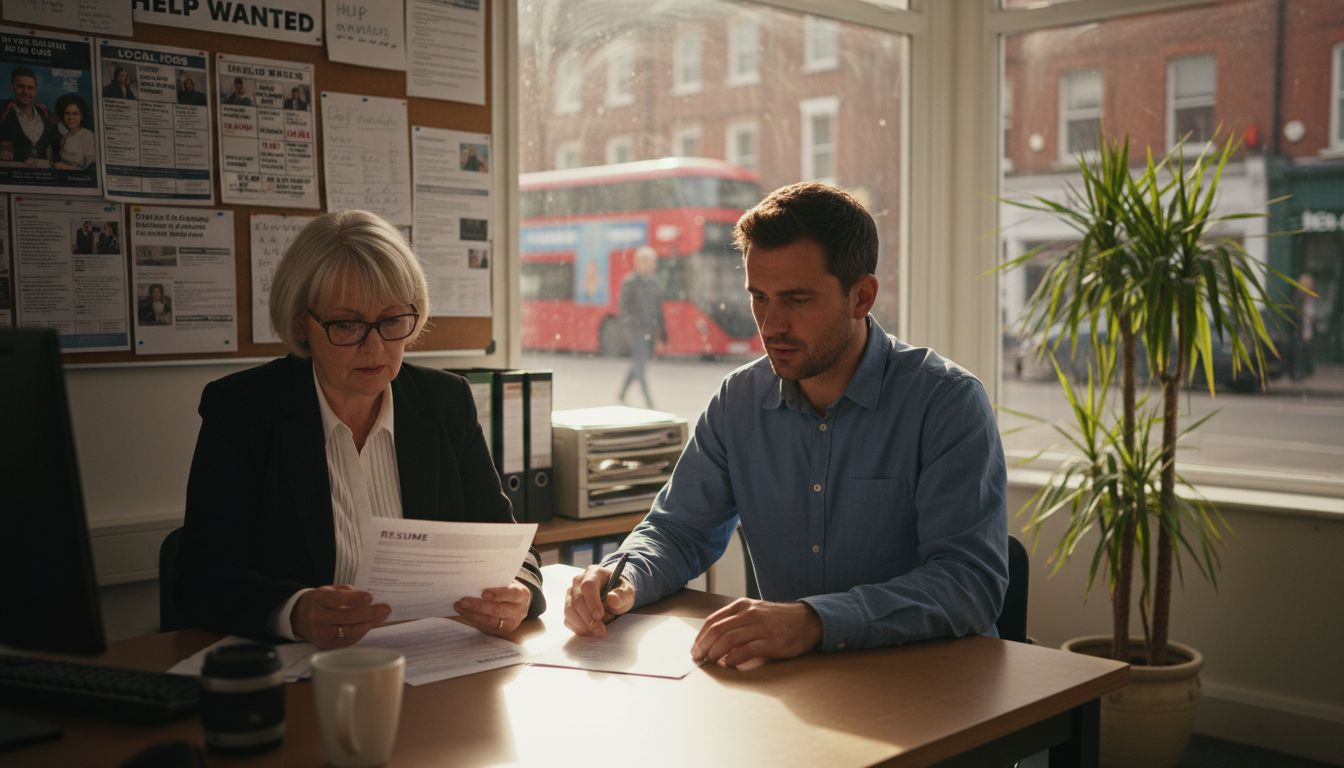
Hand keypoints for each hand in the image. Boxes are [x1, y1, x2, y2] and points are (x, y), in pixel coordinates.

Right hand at [291, 585, 390, 649]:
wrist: (298, 618)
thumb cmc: (320, 601)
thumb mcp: (328, 590)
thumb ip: (346, 592)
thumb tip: (368, 600)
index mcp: (318, 600)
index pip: (336, 599)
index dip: (354, 599)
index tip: (370, 597)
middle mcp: (317, 618)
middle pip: (347, 618)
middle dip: (369, 613)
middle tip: (386, 608)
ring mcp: (320, 634)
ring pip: (350, 632)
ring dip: (369, 624)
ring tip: (382, 616)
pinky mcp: (325, 646)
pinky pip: (348, 641)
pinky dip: (362, 632)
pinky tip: (370, 624)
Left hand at [455, 582, 531, 635]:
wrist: (516, 606)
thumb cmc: (508, 589)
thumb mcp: (508, 583)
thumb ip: (497, 582)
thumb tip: (476, 578)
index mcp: (522, 595)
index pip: (512, 594)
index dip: (498, 594)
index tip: (483, 593)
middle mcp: (518, 611)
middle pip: (498, 610)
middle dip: (479, 606)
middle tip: (464, 600)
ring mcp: (510, 623)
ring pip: (490, 621)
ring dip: (472, 613)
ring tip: (459, 606)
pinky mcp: (500, 631)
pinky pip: (484, 626)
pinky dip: (472, 618)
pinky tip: (463, 612)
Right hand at [563, 564, 635, 636]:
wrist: (613, 597)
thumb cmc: (619, 593)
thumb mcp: (627, 592)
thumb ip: (622, 595)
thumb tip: (612, 599)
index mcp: (593, 572)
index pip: (588, 586)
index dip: (592, 602)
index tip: (599, 616)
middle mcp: (578, 581)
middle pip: (577, 600)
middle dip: (588, 619)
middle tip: (601, 631)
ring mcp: (571, 594)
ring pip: (570, 611)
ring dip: (584, 625)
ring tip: (599, 630)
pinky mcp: (568, 607)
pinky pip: (568, 620)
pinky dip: (579, 628)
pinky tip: (591, 631)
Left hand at [691, 598, 822, 668]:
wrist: (808, 621)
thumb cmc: (778, 620)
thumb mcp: (755, 612)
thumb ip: (736, 621)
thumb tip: (714, 640)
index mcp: (743, 606)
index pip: (713, 620)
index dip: (700, 636)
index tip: (695, 648)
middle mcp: (750, 614)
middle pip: (718, 630)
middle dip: (703, 645)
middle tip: (697, 657)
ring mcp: (761, 627)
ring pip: (728, 640)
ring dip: (715, 653)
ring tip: (710, 662)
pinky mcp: (771, 642)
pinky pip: (745, 651)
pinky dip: (732, 659)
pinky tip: (727, 664)